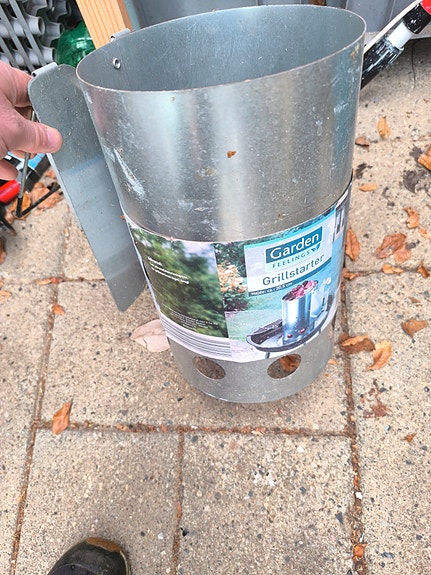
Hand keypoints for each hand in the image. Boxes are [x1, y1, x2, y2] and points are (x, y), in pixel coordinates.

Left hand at [0, 61, 61, 179]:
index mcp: (2, 78)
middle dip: (30, 134)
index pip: (35, 92)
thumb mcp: (12, 130)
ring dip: (15, 149)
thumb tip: (54, 139)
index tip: (56, 128)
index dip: (48, 111)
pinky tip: (8, 170)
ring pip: (3, 130)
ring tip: (25, 160)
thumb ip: (37, 136)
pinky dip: (0, 158)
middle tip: (40, 147)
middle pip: (19, 113)